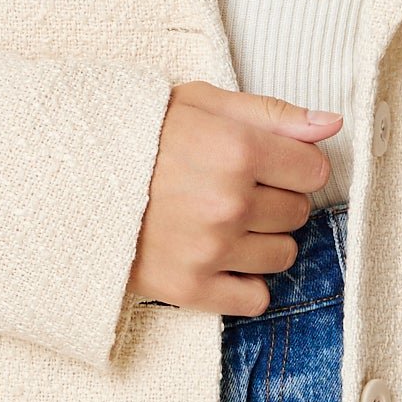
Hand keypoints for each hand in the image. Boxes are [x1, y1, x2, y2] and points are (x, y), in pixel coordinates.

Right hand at [129, 82, 341, 318]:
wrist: (69, 176)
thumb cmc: (138, 133)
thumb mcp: (202, 103)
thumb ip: (273, 113)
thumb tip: (332, 125)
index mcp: (237, 151)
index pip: (314, 171)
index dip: (294, 165)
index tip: (266, 163)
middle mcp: (229, 203)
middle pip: (298, 213)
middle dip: (274, 200)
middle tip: (232, 189)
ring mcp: (210, 249)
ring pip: (282, 256)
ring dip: (261, 240)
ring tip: (221, 221)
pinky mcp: (190, 287)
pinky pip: (255, 298)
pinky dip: (243, 281)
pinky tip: (217, 257)